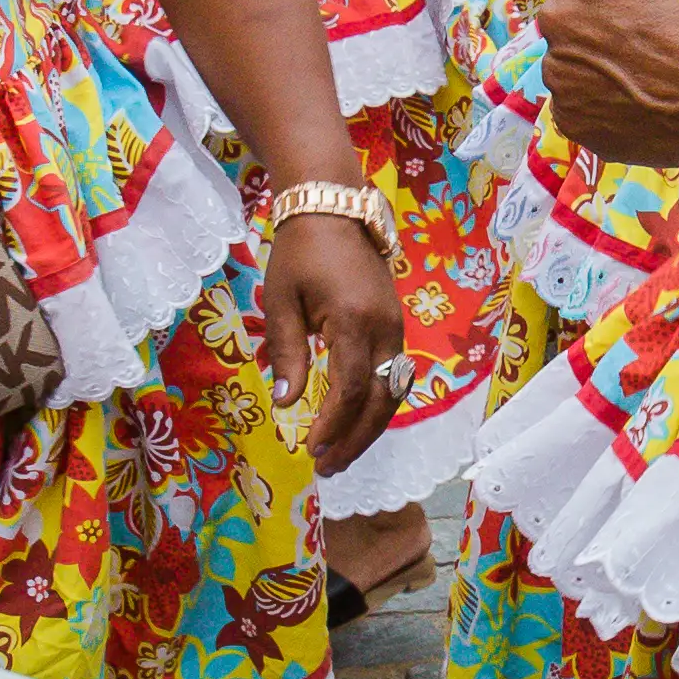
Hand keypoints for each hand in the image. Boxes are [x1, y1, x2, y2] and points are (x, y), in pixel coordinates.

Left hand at [258, 210, 400, 474]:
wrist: (335, 209)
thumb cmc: (300, 252)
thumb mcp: (282, 301)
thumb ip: (286, 353)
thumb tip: (285, 402)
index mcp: (353, 322)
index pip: (350, 390)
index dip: (333, 426)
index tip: (310, 450)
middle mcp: (385, 330)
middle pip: (380, 401)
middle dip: (355, 440)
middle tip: (327, 469)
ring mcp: (396, 328)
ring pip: (394, 393)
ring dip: (370, 429)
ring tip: (341, 456)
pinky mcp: (396, 325)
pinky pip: (394, 376)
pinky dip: (378, 405)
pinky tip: (357, 422)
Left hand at [539, 0, 678, 171]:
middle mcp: (554, 17)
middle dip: (597, 0)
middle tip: (650, 17)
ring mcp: (559, 72)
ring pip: (571, 48)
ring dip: (597, 48)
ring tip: (649, 59)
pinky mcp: (570, 116)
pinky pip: (578, 95)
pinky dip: (601, 93)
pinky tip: (640, 91)